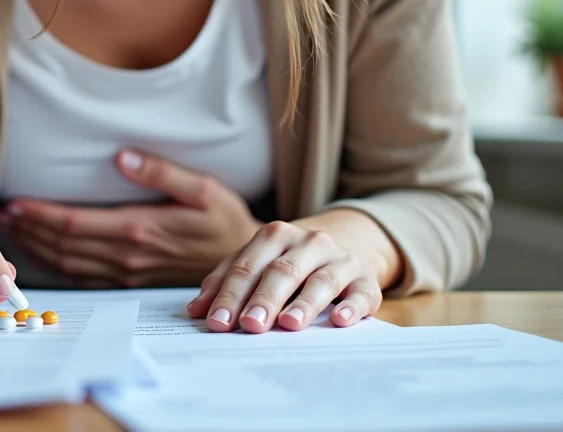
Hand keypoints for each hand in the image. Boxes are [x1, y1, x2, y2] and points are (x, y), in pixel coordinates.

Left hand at [0, 149, 262, 287]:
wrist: (244, 263)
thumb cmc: (223, 220)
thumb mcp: (203, 188)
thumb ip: (161, 172)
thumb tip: (123, 157)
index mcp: (140, 229)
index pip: (75, 225)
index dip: (41, 216)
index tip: (16, 204)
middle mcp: (127, 256)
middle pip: (63, 246)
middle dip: (30, 231)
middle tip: (4, 214)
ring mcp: (127, 273)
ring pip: (68, 264)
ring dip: (37, 248)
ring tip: (14, 230)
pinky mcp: (129, 280)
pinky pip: (82, 277)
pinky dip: (56, 265)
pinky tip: (41, 252)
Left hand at [187, 217, 384, 332]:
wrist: (343, 248)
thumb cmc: (287, 264)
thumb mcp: (255, 264)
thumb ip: (224, 282)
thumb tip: (196, 310)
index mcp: (275, 235)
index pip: (248, 267)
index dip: (231, 295)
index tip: (218, 322)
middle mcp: (308, 242)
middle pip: (282, 272)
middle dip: (264, 300)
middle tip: (250, 326)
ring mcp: (340, 259)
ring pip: (321, 280)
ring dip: (305, 303)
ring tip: (289, 324)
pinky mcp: (366, 279)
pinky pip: (361, 292)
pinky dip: (352, 306)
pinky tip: (341, 321)